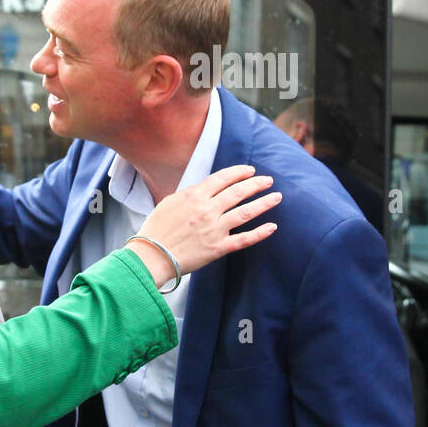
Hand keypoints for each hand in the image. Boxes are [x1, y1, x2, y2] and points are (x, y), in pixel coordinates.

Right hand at [132, 165, 280, 286]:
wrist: (151, 256)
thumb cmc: (156, 230)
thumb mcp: (168, 203)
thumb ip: (189, 194)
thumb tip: (206, 188)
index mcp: (194, 197)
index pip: (222, 179)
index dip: (239, 172)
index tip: (250, 171)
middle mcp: (207, 210)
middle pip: (238, 192)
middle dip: (256, 184)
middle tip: (268, 180)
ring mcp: (214, 229)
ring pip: (245, 213)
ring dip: (263, 203)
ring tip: (276, 197)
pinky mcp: (218, 248)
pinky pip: (244, 239)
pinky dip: (260, 233)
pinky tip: (272, 227)